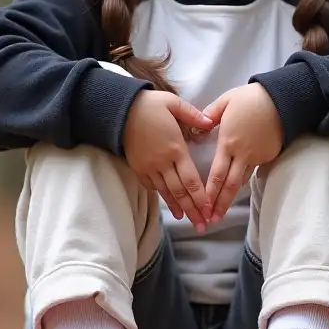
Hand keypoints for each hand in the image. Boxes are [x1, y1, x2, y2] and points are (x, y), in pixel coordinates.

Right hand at [122, 91, 214, 229]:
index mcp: (175, 148)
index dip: (200, 197)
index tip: (208, 209)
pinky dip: (161, 196)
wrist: (119, 110)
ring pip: (166, 192)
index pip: (190, 179)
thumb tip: (210, 123)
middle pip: (180, 192)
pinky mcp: (138, 167)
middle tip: (202, 225)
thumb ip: (193, 115)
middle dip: (192, 210)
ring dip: (177, 207)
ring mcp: (149, 167)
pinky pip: (151, 186)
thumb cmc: (149, 105)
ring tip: (187, 220)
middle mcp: (163, 162)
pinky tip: (169, 203)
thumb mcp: (173, 103)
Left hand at [201, 84, 282, 223]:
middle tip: (211, 221)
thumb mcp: (225, 101)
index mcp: (228, 142)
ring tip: (221, 212)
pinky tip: (236, 189)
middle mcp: (242, 155)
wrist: (283, 100)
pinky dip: (244, 181)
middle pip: (229, 185)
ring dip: (230, 198)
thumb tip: (197, 127)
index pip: (217, 174)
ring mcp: (256, 157)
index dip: (209, 193)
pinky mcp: (268, 156)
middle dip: (219, 205)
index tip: (203, 206)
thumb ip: (209, 115)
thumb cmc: (251, 98)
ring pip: (241, 182)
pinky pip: (252, 170)